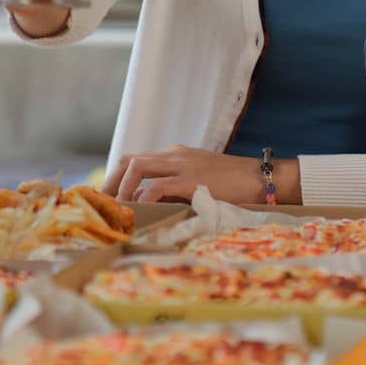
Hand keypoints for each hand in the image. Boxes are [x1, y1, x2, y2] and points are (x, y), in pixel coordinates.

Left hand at [103, 146, 299, 204]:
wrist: (262, 178)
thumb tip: (153, 206)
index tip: (107, 196)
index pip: (136, 159)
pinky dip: (144, 197)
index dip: (117, 177)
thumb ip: (177, 188)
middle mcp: (174, 155)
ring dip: (123, 188)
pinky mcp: (192, 179)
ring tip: (118, 208)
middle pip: (129, 160)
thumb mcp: (200, 181)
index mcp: (175, 155)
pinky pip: (158, 185)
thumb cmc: (234, 185)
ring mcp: (182, 165)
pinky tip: (140, 210)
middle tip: (103, 204)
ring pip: (138, 167)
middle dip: (111, 181)